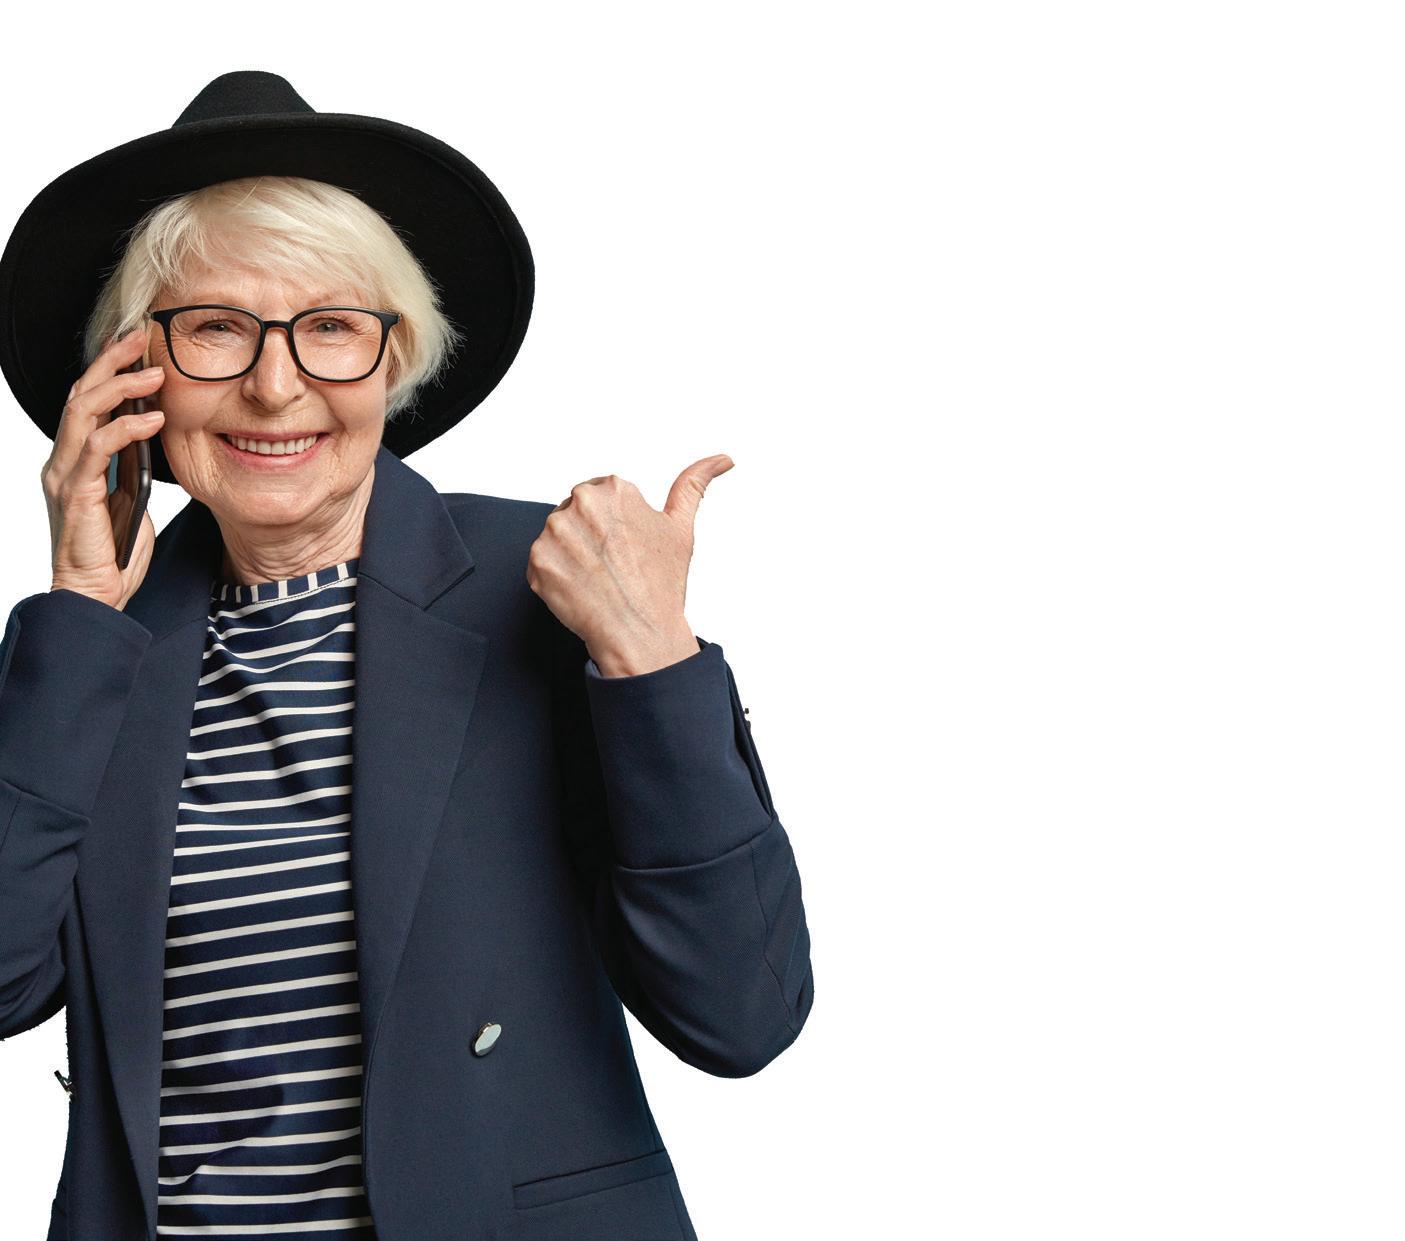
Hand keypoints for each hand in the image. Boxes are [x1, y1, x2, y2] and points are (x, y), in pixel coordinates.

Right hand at [42, 325, 165, 610]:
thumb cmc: (114, 553)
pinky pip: (98, 448)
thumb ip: (134, 468)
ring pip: (83, 411)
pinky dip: (127, 428)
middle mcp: (63, 461)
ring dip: (120, 386)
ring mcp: (66, 475)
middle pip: (81, 393)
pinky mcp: (76, 494)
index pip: (88, 400)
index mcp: (76, 460)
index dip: (109, 369)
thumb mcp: (132, 499)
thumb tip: (153, 437)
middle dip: (111, 361)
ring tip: (155, 371)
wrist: (94, 595)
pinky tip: (154, 418)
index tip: (137, 344)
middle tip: (142, 337)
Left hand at [527, 455, 733, 676]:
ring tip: (597, 578)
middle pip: (575, 515)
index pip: (599, 498)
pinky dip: (556, 577)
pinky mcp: (538, 561)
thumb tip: (722, 460)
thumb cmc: (661, 584)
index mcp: (614, 489)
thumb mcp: (681, 528)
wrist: (639, 632)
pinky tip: (581, 589)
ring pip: (558, 538)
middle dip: (588, 537)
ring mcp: (555, 533)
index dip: (611, 526)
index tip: (623, 548)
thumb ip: (693, 485)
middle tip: (611, 566)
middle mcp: (581, 503)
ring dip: (571, 556)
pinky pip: (542, 563)